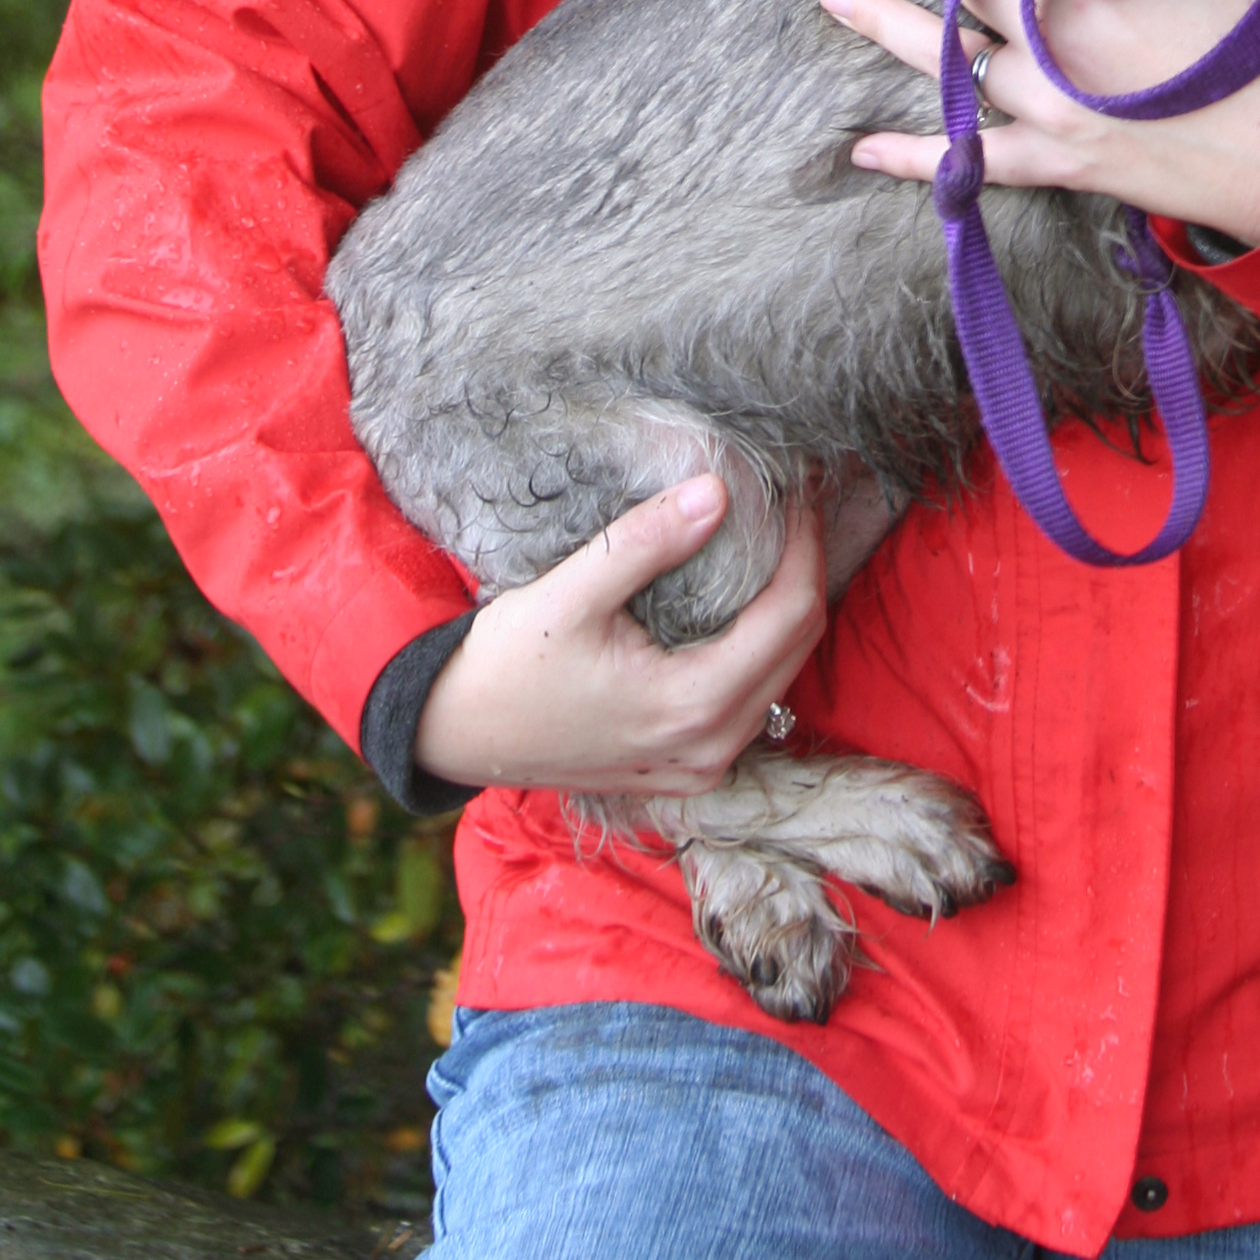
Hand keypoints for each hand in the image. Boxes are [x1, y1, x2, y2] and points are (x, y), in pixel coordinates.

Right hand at [412, 477, 826, 797]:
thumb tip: (718, 490)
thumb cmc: (506, 665)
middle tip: (792, 507)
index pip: (791, 614)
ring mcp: (699, 766)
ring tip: (774, 544)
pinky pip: (751, 704)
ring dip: (786, 610)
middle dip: (805, 570)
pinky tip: (742, 605)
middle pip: (798, 647)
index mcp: (692, 704)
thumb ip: (646, 542)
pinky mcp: (683, 769)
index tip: (798, 490)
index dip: (805, 545)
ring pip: (780, 678)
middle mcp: (710, 746)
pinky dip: (760, 650)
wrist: (454, 734)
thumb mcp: (571, 592)